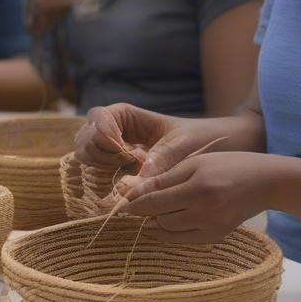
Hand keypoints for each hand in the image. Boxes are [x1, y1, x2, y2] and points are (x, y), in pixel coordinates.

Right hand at [75, 103, 228, 175]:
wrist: (215, 149)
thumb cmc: (200, 139)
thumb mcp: (183, 147)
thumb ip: (159, 162)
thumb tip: (133, 187)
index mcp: (127, 114)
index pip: (98, 116)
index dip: (102, 132)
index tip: (123, 150)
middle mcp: (115, 130)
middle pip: (85, 136)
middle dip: (100, 152)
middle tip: (128, 161)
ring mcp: (113, 150)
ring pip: (86, 154)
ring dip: (103, 165)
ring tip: (133, 169)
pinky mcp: (117, 168)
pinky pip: (97, 171)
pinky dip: (107, 177)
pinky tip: (132, 179)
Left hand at [117, 151, 275, 243]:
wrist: (264, 182)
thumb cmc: (227, 165)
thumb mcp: (195, 163)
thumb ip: (165, 178)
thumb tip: (133, 192)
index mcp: (199, 188)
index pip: (155, 201)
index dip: (134, 203)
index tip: (122, 202)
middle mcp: (206, 211)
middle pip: (160, 218)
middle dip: (146, 212)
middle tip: (138, 204)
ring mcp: (212, 227)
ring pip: (169, 231)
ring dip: (158, 221)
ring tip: (157, 208)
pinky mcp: (216, 237)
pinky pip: (183, 239)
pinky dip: (172, 230)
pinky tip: (172, 218)